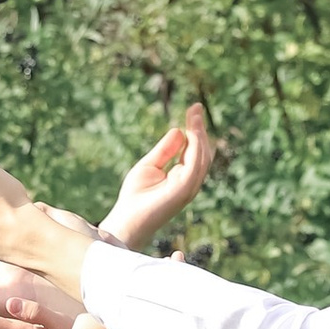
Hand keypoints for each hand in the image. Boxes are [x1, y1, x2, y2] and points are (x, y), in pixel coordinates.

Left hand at [102, 103, 212, 249]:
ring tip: (194, 115)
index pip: (195, 150)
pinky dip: (195, 146)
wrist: (127, 221)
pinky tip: (191, 130)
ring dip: (200, 133)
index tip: (194, 109)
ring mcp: (188, 187)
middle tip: (195, 107)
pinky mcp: (183, 190)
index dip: (195, 130)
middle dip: (200, 128)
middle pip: (202, 151)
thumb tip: (179, 130)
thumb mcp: (149, 165)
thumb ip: (165, 150)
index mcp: (183, 176)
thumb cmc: (136, 198)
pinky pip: (195, 165)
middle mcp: (190, 181)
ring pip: (202, 156)